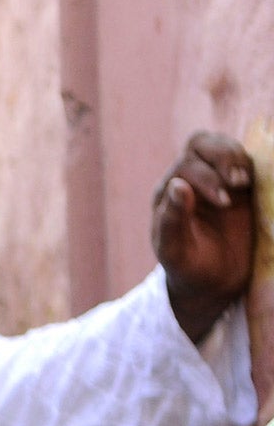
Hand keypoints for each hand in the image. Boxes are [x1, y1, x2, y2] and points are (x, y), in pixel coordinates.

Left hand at [152, 131, 253, 343]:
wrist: (215, 282)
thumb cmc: (189, 268)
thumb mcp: (175, 251)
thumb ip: (172, 221)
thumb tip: (177, 185)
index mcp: (169, 193)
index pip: (186, 165)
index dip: (207, 177)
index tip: (225, 203)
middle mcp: (190, 179)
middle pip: (202, 144)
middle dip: (223, 156)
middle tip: (239, 183)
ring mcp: (217, 179)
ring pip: (225, 146)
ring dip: (239, 158)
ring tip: (245, 183)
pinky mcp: (242, 186)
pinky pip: (249, 161)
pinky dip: (255, 164)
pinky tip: (257, 181)